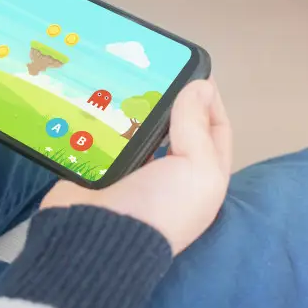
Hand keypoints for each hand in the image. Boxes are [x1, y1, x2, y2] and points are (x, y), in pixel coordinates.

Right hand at [40, 79, 231, 254]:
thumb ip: (196, 124)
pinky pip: (100, 135)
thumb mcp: (195, 167)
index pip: (215, 129)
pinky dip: (98, 117)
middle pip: (172, 125)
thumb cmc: (158, 206)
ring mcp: (130, 172)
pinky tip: (92, 95)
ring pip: (134, 126)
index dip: (209, 100)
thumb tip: (201, 85)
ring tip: (120, 74)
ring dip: (129, 104)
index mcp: (201, 178)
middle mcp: (168, 175)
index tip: (193, 70)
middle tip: (150, 68)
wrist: (99, 239)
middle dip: (166, 97)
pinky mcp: (96, 169)